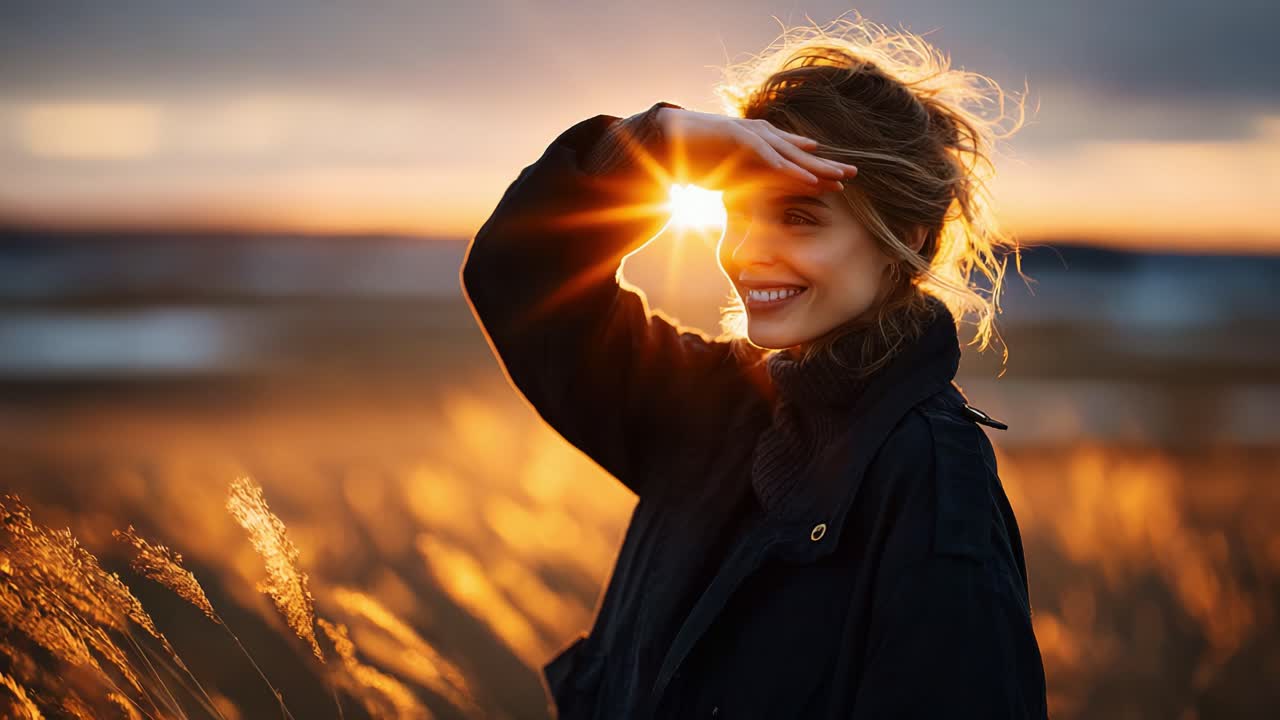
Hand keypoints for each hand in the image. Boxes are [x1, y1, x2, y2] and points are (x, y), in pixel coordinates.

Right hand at [654, 107, 857, 194]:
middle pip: (798, 153)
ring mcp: (749, 134)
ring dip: (812, 166)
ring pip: (788, 152)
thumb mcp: (728, 176)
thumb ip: (745, 182)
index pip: (793, 160)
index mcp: (758, 147)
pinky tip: (803, 176)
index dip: (815, 170)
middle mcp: (759, 138)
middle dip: (825, 165)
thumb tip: (757, 198)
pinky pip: (767, 154)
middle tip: (852, 174)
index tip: (839, 184)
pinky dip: (785, 165)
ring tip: (836, 176)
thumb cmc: (696, 157)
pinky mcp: (738, 136)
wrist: (667, 138)